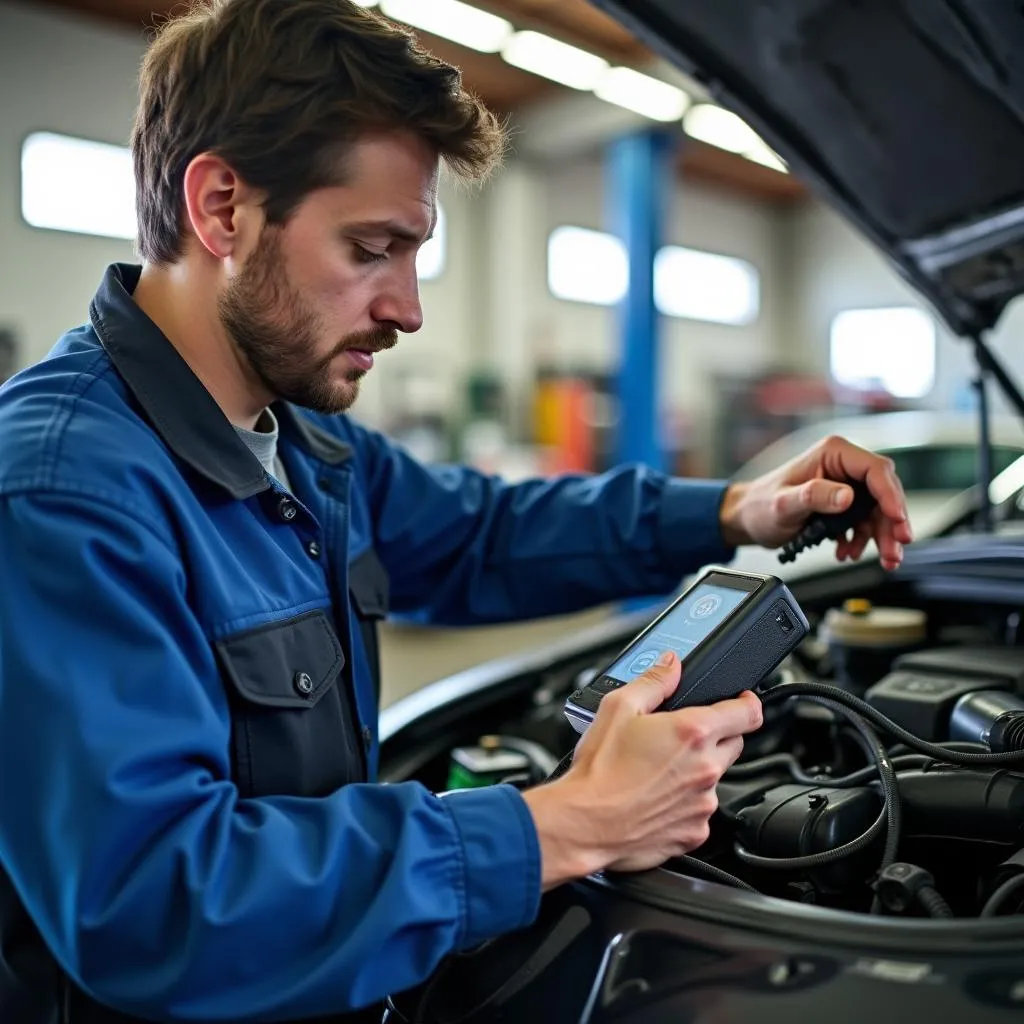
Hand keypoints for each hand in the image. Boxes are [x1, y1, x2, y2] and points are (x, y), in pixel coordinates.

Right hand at [522, 651, 762, 886]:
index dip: (747, 702)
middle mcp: (706, 769)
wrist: (584, 823)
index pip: (748, 712)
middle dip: (714, 736)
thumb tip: (671, 665)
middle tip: (677, 738)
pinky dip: (684, 803)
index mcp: (693, 733)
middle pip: (733, 743)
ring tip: (656, 772)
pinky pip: (700, 811)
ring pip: (715, 778)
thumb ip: (654, 681)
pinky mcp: (695, 833)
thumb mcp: (618, 707)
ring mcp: (703, 804)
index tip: (741, 702)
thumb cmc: (598, 771)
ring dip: (696, 771)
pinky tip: (654, 798)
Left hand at [719, 434, 912, 570]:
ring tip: (883, 560)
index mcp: (832, 453)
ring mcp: (844, 485)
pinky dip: (863, 540)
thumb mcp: (783, 504)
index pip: (875, 470)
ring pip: (877, 510)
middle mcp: (842, 465)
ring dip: (881, 536)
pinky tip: (849, 552)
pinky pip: (864, 521)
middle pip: (883, 492)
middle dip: (891, 523)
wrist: (747, 520)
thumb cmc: (759, 506)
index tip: (897, 520)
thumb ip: (813, 497)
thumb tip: (847, 497)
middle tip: (895, 549)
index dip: (891, 495)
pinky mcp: (842, 504)